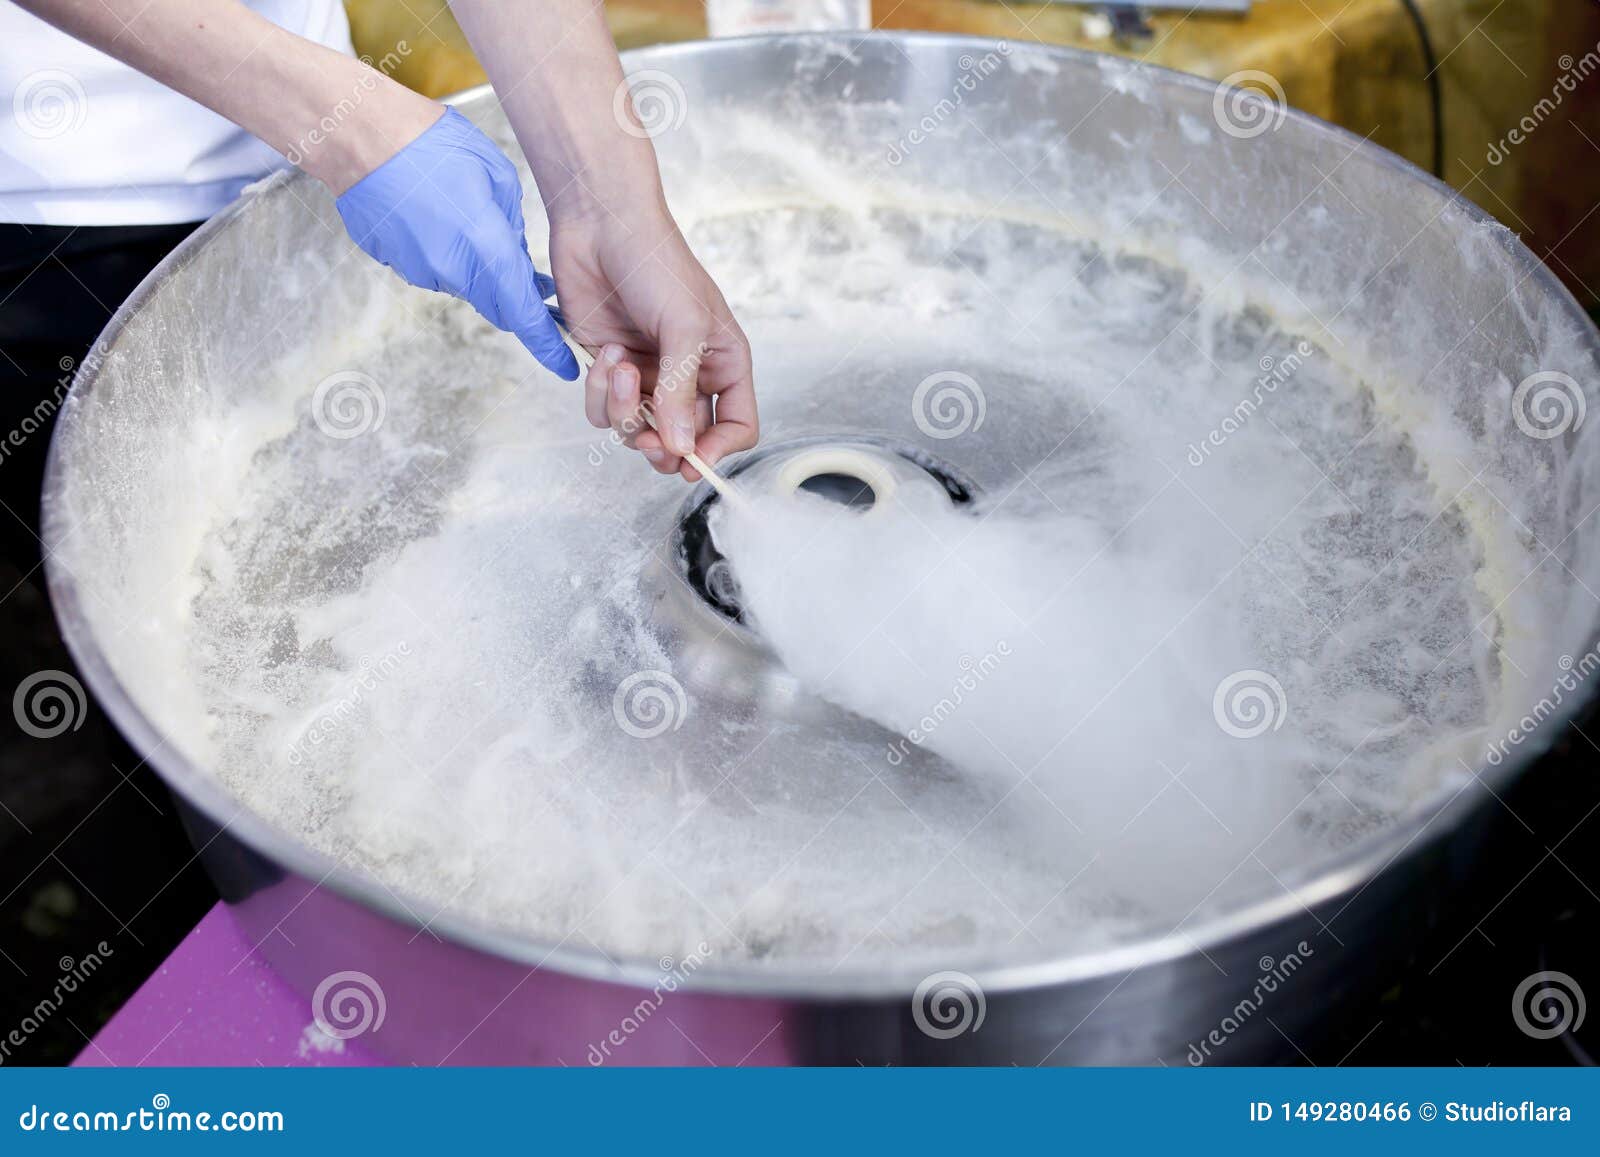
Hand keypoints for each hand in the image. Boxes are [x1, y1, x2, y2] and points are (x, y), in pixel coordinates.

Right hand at [335, 108, 579, 380]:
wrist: (361, 134)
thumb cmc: (431, 144)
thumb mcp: (497, 176)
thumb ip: (512, 226)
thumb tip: (516, 256)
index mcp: (486, 248)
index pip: (526, 315)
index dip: (548, 345)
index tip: (565, 366)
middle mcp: (452, 270)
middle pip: (497, 305)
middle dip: (517, 300)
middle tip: (533, 282)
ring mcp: (419, 270)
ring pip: (464, 284)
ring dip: (476, 266)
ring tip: (466, 216)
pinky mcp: (396, 263)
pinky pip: (433, 268)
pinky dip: (444, 252)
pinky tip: (436, 214)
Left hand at [554, 209, 757, 479]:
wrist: (600, 226)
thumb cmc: (657, 264)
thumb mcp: (683, 327)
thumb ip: (682, 392)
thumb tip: (682, 449)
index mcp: (723, 364)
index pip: (736, 426)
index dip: (717, 450)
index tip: (691, 459)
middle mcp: (687, 377)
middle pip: (682, 443)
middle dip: (662, 446)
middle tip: (649, 439)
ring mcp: (646, 377)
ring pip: (636, 431)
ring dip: (622, 407)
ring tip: (618, 364)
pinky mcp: (607, 372)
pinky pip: (602, 411)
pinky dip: (598, 390)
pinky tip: (604, 352)